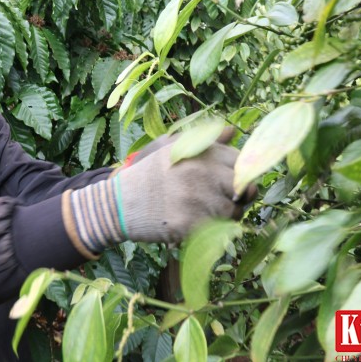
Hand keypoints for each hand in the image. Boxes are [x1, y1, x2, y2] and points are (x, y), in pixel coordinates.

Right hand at [116, 129, 247, 242]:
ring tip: (205, 212)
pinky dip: (211, 230)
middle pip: (242, 187)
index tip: (230, 183)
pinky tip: (195, 224)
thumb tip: (232, 131)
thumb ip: (204, 140)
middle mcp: (201, 172)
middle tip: (225, 201)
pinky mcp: (190, 224)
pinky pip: (218, 230)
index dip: (239, 174)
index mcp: (199, 152)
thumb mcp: (171, 147)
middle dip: (238, 197)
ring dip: (225, 216)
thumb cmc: (148, 175)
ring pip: (233, 212)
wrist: (118, 203)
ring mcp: (196, 199)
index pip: (240, 162)